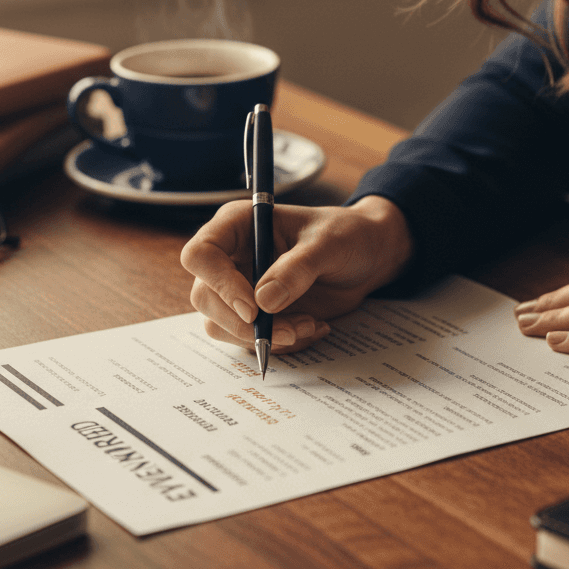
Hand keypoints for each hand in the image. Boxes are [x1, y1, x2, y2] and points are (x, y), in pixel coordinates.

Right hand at [180, 195, 412, 353]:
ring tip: (310, 324)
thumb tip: (263, 303)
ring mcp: (240, 289)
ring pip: (222, 326)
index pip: (201, 253)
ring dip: (265, 337)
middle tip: (291, 330)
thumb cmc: (347, 236)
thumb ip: (298, 268)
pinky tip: (313, 326)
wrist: (367, 257)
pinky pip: (249, 340)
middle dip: (244, 324)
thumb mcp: (329, 244)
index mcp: (239, 225)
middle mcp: (231, 257)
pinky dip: (281, 343)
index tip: (254, 308)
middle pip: (205, 298)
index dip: (219, 284)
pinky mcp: (256, 315)